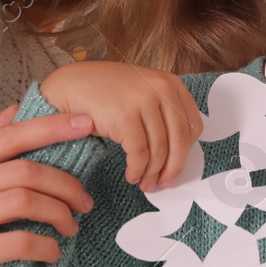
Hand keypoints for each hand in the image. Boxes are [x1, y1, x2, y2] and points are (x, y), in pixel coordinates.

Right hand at [0, 104, 97, 266]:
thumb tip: (14, 111)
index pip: (7, 137)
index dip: (50, 127)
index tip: (85, 125)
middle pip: (23, 169)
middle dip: (65, 182)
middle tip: (84, 200)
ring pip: (23, 200)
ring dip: (59, 213)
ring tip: (71, 226)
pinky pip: (17, 242)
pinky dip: (44, 246)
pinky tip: (52, 253)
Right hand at [40, 61, 202, 190]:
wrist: (72, 85)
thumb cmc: (106, 92)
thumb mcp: (143, 92)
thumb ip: (163, 112)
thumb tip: (177, 153)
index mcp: (171, 83)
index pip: (193, 126)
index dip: (186, 152)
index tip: (175, 166)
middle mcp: (161, 88)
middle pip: (180, 141)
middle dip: (173, 168)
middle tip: (163, 183)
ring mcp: (143, 101)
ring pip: (159, 150)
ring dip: (151, 173)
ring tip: (144, 182)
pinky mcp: (124, 117)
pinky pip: (139, 154)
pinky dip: (137, 170)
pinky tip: (131, 175)